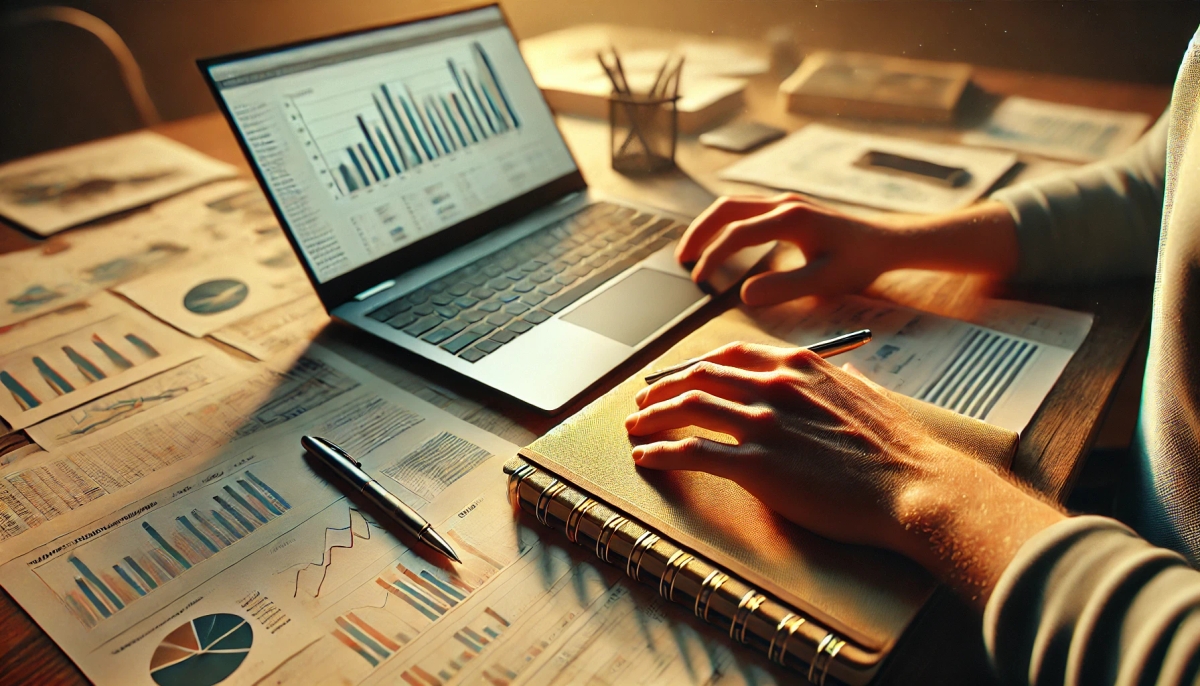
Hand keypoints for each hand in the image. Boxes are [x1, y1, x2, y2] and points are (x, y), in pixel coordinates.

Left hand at [624, 341, 955, 555]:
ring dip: (651, 418)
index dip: (692, 367)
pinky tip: (647, 458)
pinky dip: (661, 452)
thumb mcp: (869, 397)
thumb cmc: (898, 450)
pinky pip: (692, 452)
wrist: (916, 487)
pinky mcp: (757, 466)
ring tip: (634, 429)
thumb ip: (843, 382)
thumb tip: (842, 375)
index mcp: (798, 366)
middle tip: (643, 404)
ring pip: (686, 407)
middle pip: (697, 377)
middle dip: (661, 389)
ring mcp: (763, 424)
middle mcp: (774, 386)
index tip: (676, 379)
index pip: (727, 356)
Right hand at [676, 194, 908, 305]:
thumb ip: (784, 288)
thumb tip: (744, 295)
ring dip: (709, 225)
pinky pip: (745, 209)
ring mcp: (785, 202)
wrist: (887, 241)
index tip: (700, 280)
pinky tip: (720, 242)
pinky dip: (725, 223)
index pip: (737, 233)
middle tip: (681, 259)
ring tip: (692, 251)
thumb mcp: (825, 282)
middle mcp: (783, 203)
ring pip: (734, 204)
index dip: (714, 257)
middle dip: (699, 232)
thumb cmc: (860, 262)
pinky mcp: (788, 207)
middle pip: (726, 208)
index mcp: (790, 218)